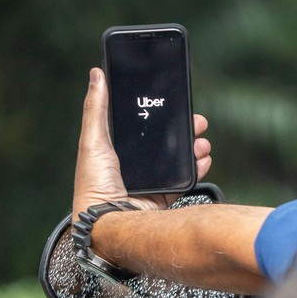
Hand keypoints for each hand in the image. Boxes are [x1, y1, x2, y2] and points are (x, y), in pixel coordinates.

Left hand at [73, 67, 211, 218]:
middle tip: (198, 122)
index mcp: (118, 148)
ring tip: (202, 142)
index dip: (160, 113)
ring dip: (194, 147)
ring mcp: (152, 181)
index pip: (144, 125)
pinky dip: (198, 168)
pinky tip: (203, 159)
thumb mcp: (93, 140)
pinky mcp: (164, 196)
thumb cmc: (94, 183)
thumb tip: (96, 74)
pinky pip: (185, 180)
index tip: (176, 103)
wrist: (109, 222)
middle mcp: (136, 164)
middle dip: (185, 129)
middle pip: (166, 141)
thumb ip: (96, 108)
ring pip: (179, 159)